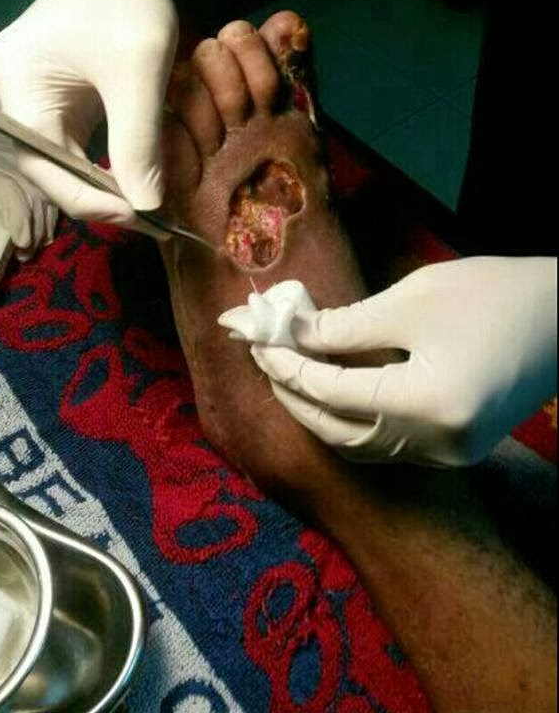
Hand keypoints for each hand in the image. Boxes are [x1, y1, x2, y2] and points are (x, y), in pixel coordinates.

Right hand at [0, 0, 177, 223]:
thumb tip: (147, 208)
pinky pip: (67, 147)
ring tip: (149, 208)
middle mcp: (4, 94)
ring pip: (59, 164)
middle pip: (50, 170)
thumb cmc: (129, 1)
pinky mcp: (40, 101)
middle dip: (102, 199)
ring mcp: (19, 99)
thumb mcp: (140, 71)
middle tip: (154, 224)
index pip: (49, 167)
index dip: (96, 204)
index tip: (146, 222)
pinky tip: (134, 181)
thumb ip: (139, 141)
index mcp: (16, 81)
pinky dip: (100, 166)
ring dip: (102, 187)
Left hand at [222, 259, 556, 465]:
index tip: (256, 340)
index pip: (333, 393)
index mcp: (428, 404)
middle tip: (264, 360)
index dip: (288, 367)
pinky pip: (390, 444)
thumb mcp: (412, 299)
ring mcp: (451, 455)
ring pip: (363, 447)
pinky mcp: (459, 449)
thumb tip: (292, 335)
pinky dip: (355, 420)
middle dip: (295, 398)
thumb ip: (346, 326)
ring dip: (321, 413)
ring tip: (290, 374)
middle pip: (342, 434)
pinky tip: (336, 389)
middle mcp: (438, 445)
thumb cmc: (493, 294)